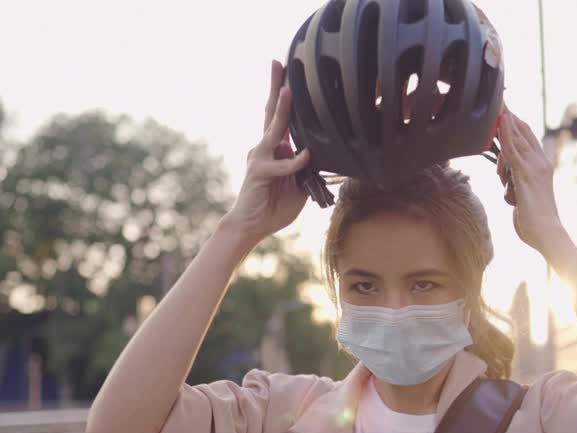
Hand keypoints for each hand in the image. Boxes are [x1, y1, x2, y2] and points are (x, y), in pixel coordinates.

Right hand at [222, 60, 311, 242]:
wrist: (252, 226)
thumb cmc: (275, 207)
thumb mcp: (300, 187)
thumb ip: (310, 171)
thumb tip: (324, 160)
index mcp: (276, 149)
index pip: (283, 119)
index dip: (287, 98)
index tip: (291, 75)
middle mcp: (265, 148)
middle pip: (271, 112)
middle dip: (275, 86)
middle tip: (277, 62)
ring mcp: (260, 158)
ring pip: (273, 130)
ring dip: (280, 110)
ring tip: (286, 90)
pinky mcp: (259, 172)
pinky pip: (280, 165)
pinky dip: (294, 162)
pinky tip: (305, 156)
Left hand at [496, 109, 565, 255]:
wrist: (547, 232)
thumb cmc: (534, 219)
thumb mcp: (523, 195)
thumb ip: (517, 182)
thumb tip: (508, 179)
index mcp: (541, 165)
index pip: (528, 137)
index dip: (515, 121)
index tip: (504, 108)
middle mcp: (540, 162)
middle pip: (523, 131)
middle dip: (509, 114)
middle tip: (498, 97)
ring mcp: (535, 167)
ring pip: (516, 137)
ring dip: (504, 121)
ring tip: (497, 109)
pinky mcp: (526, 174)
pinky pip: (513, 149)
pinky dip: (506, 133)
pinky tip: (501, 120)